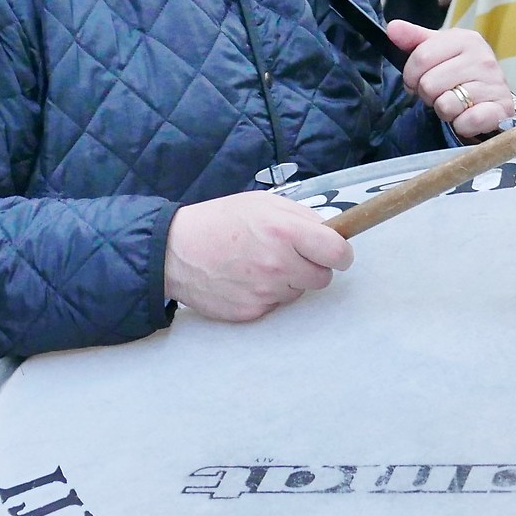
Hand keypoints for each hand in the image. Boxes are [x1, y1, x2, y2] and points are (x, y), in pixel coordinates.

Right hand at [164, 192, 352, 320]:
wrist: (175, 251)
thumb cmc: (220, 221)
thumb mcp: (262, 203)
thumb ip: (301, 217)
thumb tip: (332, 232)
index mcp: (285, 231)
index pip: (338, 253)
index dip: (340, 253)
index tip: (334, 252)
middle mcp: (279, 264)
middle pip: (323, 278)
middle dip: (312, 267)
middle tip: (288, 255)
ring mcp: (266, 291)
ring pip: (298, 292)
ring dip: (288, 281)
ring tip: (258, 264)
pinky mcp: (252, 312)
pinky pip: (275, 305)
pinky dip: (266, 294)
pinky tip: (245, 279)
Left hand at [387, 20, 514, 137]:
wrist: (495, 96)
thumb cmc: (461, 72)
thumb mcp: (439, 51)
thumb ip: (414, 39)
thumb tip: (393, 28)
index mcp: (466, 39)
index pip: (421, 57)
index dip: (411, 75)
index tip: (416, 81)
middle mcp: (483, 58)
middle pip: (429, 84)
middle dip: (428, 95)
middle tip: (439, 94)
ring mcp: (494, 84)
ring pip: (445, 105)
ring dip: (444, 111)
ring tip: (454, 105)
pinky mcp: (501, 109)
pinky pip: (466, 121)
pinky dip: (461, 125)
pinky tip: (466, 117)